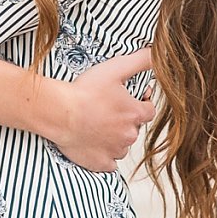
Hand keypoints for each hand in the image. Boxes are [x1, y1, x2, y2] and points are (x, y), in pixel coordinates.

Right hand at [42, 48, 154, 171]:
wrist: (58, 112)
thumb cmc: (84, 91)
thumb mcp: (116, 68)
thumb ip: (141, 60)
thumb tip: (157, 53)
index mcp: (135, 114)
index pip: (148, 111)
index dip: (140, 104)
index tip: (127, 101)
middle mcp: (129, 135)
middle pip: (135, 129)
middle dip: (125, 121)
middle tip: (106, 111)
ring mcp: (114, 151)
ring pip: (122, 146)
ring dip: (115, 138)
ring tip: (98, 126)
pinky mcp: (99, 163)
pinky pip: (109, 163)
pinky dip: (104, 155)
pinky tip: (94, 144)